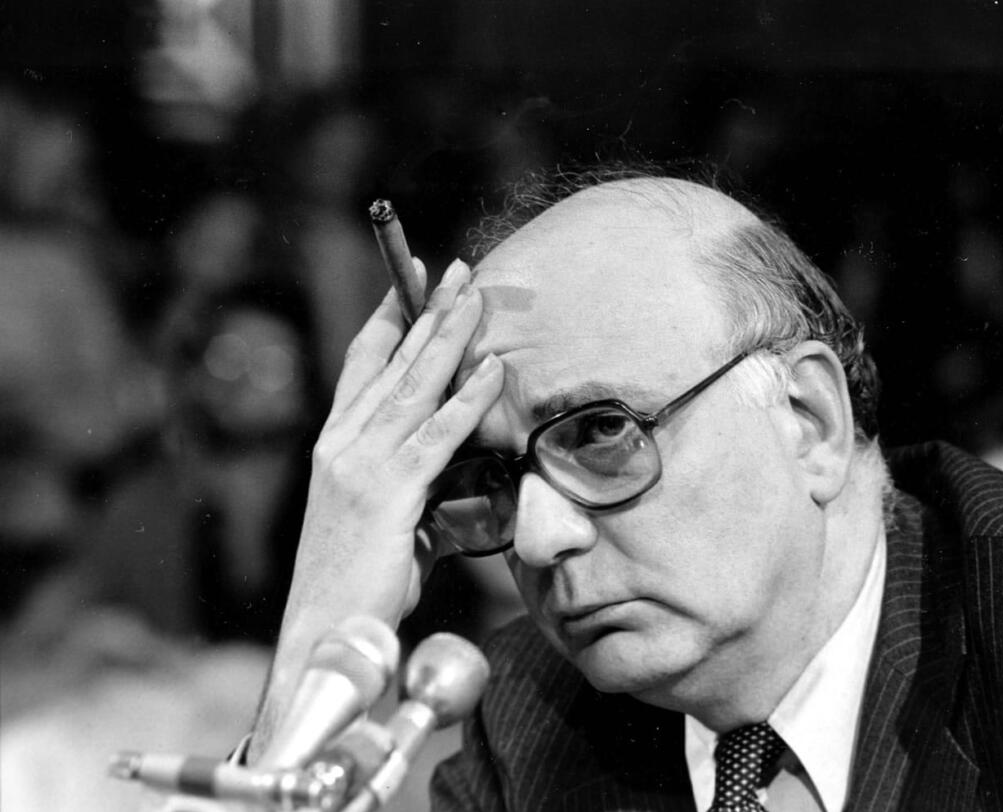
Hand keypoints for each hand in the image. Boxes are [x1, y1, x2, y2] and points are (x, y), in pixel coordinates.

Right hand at [250, 259, 503, 758]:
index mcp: (336, 445)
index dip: (389, 319)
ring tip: (476, 297)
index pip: (363, 366)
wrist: (325, 629)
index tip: (412, 281)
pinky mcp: (387, 493)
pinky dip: (468, 401)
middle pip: (391, 362)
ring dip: (449, 337)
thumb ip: (415, 484)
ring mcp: (361, 465)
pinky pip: (436, 436)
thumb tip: (458, 466)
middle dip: (425, 310)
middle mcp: (342, 444)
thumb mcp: (386, 519)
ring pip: (414, 387)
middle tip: (455, 269)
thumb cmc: (359, 581)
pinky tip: (492, 370)